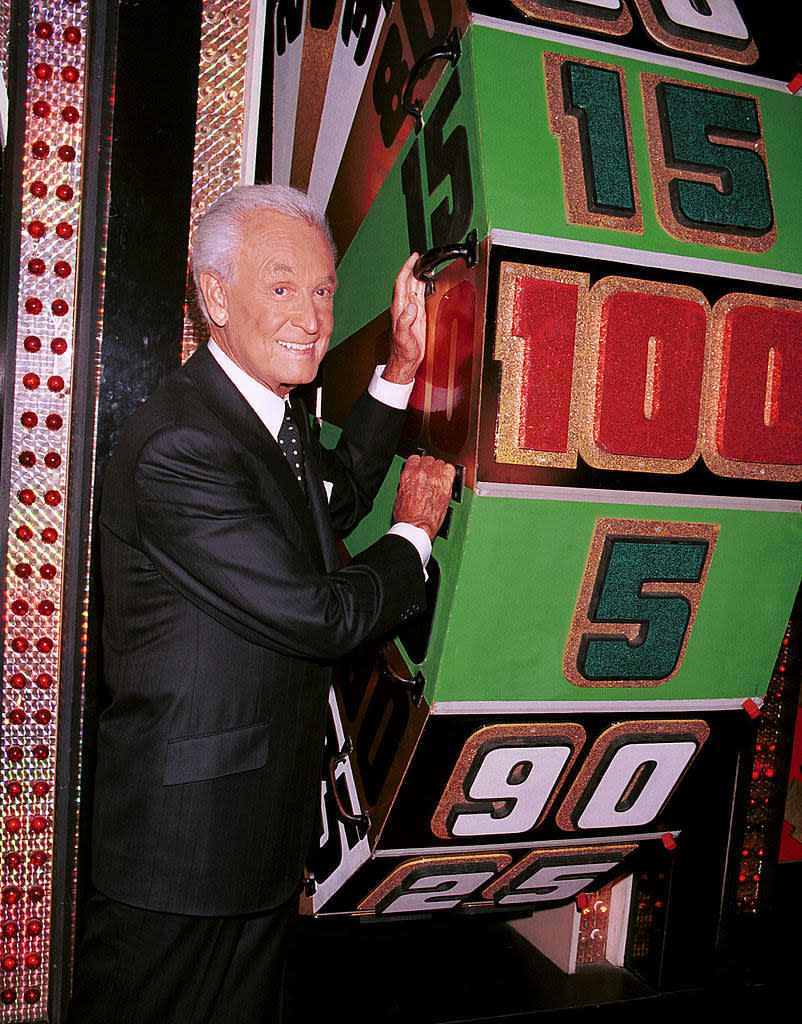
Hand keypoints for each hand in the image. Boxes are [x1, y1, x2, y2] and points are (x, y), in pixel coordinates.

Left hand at [383, 252, 426, 385]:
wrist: (406, 360)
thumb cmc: (403, 350)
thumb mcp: (403, 336)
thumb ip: (405, 321)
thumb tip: (412, 306)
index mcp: (399, 308)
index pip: (402, 282)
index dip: (407, 268)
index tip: (414, 258)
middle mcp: (404, 306)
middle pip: (408, 281)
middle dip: (413, 267)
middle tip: (421, 257)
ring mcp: (410, 310)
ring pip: (414, 286)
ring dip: (419, 275)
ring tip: (425, 265)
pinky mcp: (417, 314)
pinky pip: (420, 295)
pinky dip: (424, 286)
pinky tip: (427, 282)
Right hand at [393, 455, 455, 541]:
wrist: (416, 526)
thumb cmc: (407, 517)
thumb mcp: (400, 495)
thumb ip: (407, 482)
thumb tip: (412, 480)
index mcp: (409, 474)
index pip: (415, 458)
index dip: (418, 464)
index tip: (420, 467)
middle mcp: (422, 473)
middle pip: (429, 460)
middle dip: (429, 467)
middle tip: (429, 475)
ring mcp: (435, 479)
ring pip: (440, 463)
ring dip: (439, 470)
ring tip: (438, 478)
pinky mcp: (446, 486)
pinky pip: (451, 470)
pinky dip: (449, 472)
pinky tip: (446, 478)